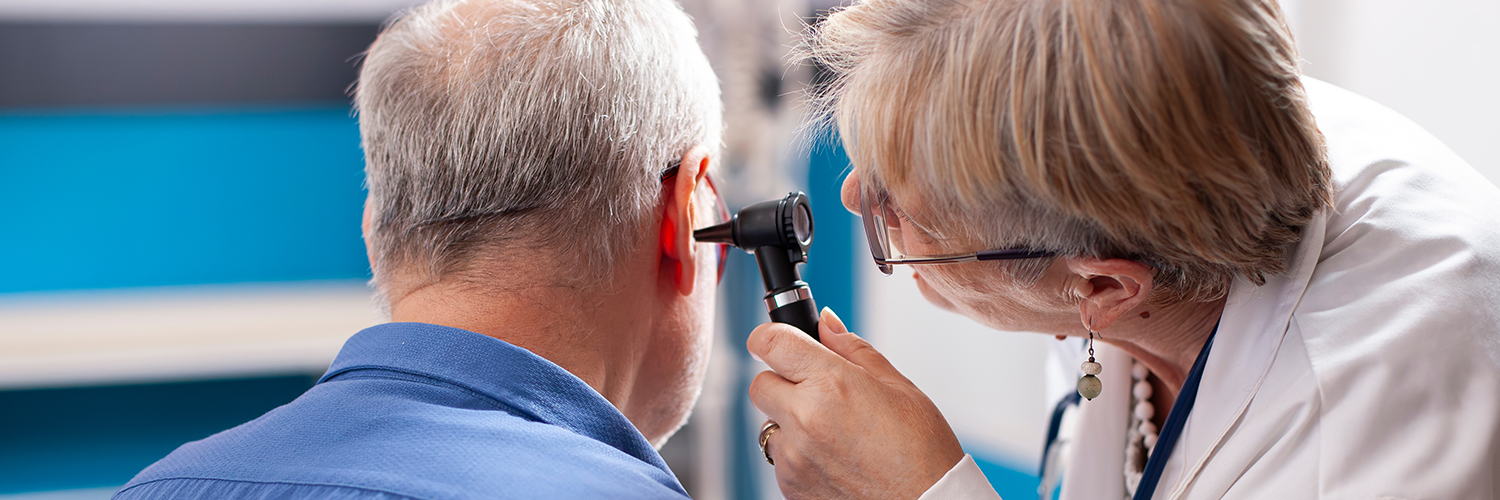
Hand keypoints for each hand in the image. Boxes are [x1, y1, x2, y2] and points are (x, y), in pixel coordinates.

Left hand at [747, 308, 964, 499]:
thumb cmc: (922, 449)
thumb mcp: (896, 385)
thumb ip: (852, 349)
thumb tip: (826, 323)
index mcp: (830, 384)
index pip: (769, 342)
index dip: (772, 336)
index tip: (781, 340)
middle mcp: (804, 419)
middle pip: (761, 383)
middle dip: (784, 380)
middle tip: (820, 391)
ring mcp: (793, 457)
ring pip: (770, 422)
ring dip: (791, 420)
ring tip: (835, 432)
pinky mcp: (790, 486)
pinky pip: (779, 456)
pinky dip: (798, 452)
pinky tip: (834, 456)